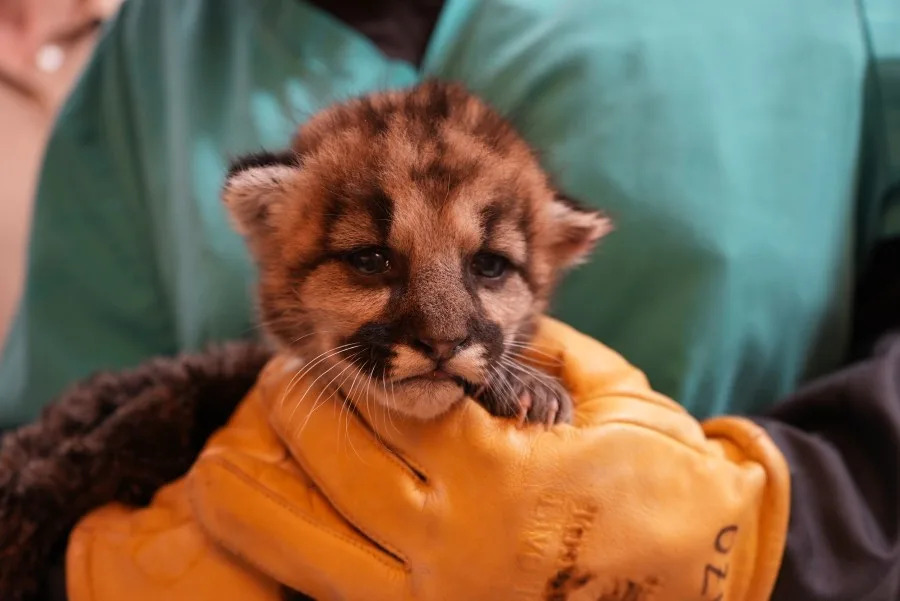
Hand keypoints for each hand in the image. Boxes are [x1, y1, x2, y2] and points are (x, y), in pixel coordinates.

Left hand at [188, 317, 789, 600]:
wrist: (697, 573)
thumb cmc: (657, 474)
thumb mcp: (601, 393)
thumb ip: (521, 348)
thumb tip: (444, 319)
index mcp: (498, 471)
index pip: (384, 400)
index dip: (347, 361)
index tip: (324, 342)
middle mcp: (451, 541)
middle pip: (323, 462)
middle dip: (291, 410)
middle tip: (282, 381)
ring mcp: (430, 598)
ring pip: (293, 540)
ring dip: (252, 486)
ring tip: (240, 450)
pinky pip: (322, 585)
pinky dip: (282, 545)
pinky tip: (269, 511)